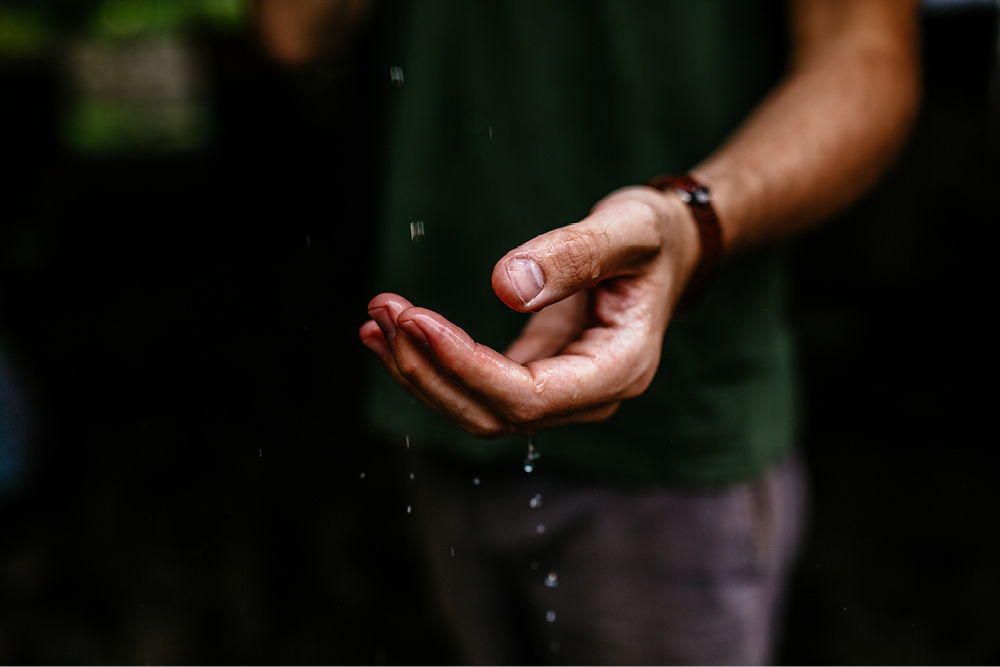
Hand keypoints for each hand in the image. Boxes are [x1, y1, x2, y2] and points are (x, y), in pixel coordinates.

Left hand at [359, 186, 699, 437]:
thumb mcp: (628, 229)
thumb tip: (504, 285)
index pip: (531, 396)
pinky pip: (478, 386)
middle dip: (430, 369)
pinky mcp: (538, 376)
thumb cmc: (655, 235)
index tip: (419, 322)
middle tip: (384, 313)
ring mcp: (563, 393)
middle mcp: (590, 395)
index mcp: (620, 369)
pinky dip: (432, 362)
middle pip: (494, 414)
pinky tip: (396, 329)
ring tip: (377, 319)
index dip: (467, 367)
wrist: (669, 248)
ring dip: (421, 370)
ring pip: (477, 409)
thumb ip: (575, 254)